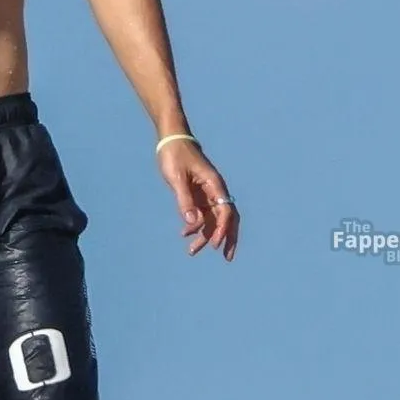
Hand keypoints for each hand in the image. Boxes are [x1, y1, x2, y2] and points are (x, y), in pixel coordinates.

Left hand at [159, 139, 238, 259]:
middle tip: (227, 258)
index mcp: (215, 184)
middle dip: (228, 238)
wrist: (171, 141)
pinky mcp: (199, 194)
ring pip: (213, 219)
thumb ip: (184, 200)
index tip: (215, 245)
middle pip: (227, 218)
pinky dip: (196, 226)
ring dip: (206, 235)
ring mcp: (208, 193)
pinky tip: (185, 235)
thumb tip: (192, 223)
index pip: (225, 211)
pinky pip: (202, 214)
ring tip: (193, 252)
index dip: (223, 229)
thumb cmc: (175, 156)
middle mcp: (215, 190)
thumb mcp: (176, 178)